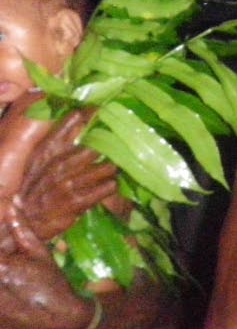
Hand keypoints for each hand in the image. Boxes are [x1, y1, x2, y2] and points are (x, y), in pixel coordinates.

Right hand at [14, 112, 117, 243]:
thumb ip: (57, 139)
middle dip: (111, 143)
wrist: (23, 220)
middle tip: (121, 141)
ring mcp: (68, 183)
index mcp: (46, 151)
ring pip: (105, 167)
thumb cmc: (34, 187)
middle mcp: (58, 165)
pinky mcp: (77, 201)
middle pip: (95, 146)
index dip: (88, 116)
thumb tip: (76, 116)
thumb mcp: (39, 160)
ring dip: (113, 167)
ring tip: (115, 166)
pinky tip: (111, 184)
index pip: (69, 127)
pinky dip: (111, 185)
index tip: (101, 108)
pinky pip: (105, 188)